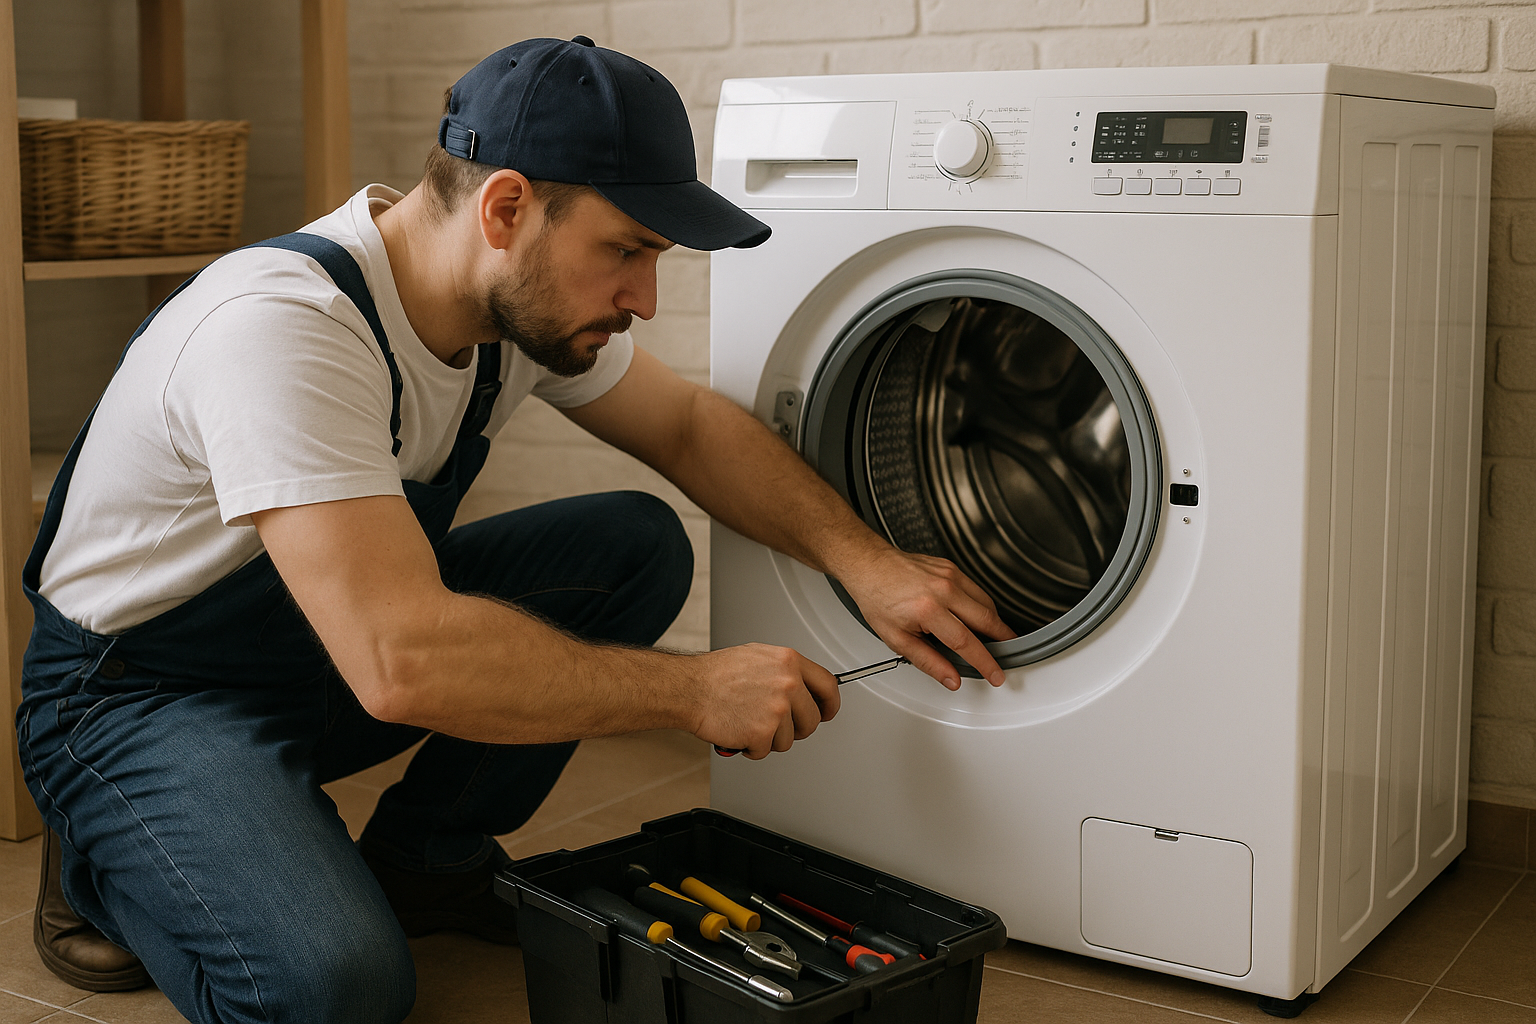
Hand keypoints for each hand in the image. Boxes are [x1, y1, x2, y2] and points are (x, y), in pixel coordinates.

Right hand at [688, 644, 839, 758]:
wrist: (689, 688)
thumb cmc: (716, 674)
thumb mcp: (758, 657)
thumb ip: (785, 671)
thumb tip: (803, 686)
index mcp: (789, 662)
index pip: (829, 685)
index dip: (830, 704)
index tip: (826, 713)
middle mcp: (788, 683)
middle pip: (812, 720)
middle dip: (797, 729)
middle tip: (776, 726)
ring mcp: (777, 709)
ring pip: (789, 739)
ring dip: (769, 738)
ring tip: (748, 721)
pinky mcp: (763, 732)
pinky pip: (766, 750)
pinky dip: (751, 747)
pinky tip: (738, 730)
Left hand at [838, 549, 1015, 689]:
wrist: (869, 566)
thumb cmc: (877, 598)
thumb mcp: (897, 639)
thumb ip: (928, 661)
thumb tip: (951, 678)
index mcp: (928, 609)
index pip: (966, 642)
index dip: (986, 662)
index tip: (996, 674)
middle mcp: (943, 589)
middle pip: (987, 619)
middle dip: (1003, 640)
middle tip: (1008, 654)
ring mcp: (950, 575)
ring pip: (986, 602)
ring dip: (994, 622)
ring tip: (993, 639)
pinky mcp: (951, 567)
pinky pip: (976, 589)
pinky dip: (982, 605)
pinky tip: (976, 616)